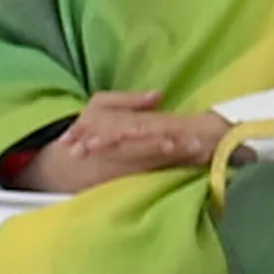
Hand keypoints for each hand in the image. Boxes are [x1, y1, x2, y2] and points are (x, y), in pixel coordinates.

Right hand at [3, 88, 221, 192]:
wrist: (69, 162)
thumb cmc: (90, 127)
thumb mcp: (99, 105)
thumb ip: (128, 100)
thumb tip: (157, 95)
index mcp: (112, 131)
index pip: (138, 134)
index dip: (156, 138)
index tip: (175, 138)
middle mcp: (121, 153)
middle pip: (149, 152)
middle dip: (173, 151)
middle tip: (198, 146)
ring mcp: (127, 169)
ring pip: (157, 164)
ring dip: (181, 160)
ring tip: (203, 154)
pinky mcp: (133, 178)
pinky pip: (158, 172)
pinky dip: (179, 167)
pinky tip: (198, 163)